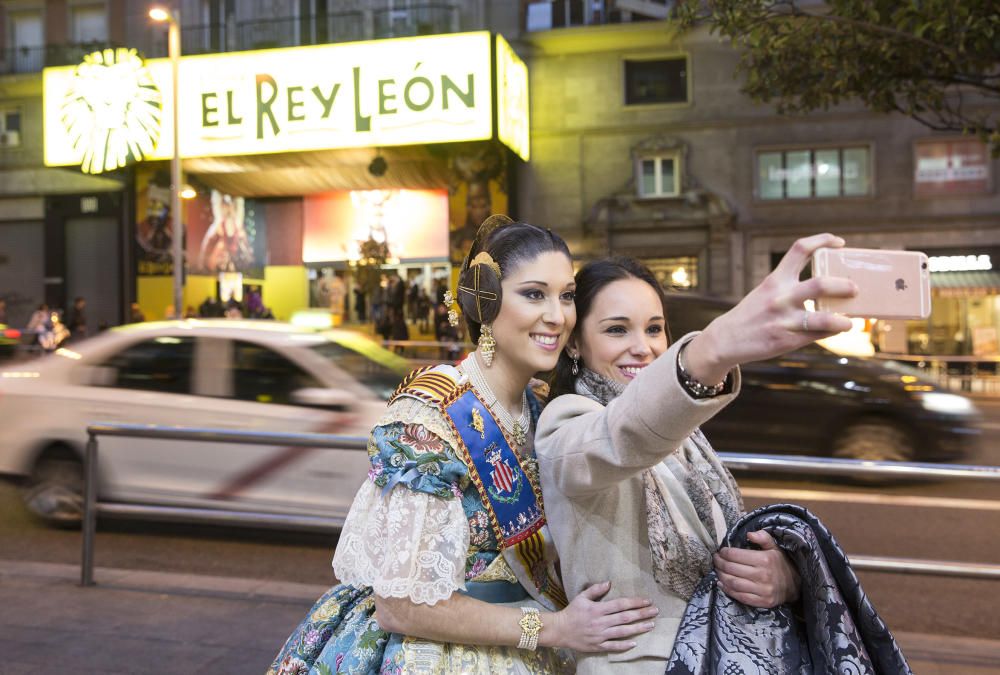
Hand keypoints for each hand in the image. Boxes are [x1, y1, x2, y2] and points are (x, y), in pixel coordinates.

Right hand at [544, 581, 657, 652]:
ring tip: (651, 625)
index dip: (635, 602)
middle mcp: (601, 622)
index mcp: (598, 609)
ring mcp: (600, 635)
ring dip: (638, 628)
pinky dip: (624, 645)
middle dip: (642, 614)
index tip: (647, 601)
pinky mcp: (598, 646)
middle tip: (655, 611)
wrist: (559, 630)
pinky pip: (613, 646)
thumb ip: (595, 590)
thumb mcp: (581, 597)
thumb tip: (609, 582)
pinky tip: (635, 643)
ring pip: (623, 632)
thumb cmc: (571, 612)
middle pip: (625, 617)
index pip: (620, 604)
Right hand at [684, 233, 857, 383]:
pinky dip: (830, 333)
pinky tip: (835, 331)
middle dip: (844, 286)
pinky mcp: (787, 341)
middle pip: (820, 284)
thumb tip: (828, 286)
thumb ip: (791, 286)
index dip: (823, 240)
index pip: (800, 249)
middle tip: (854, 289)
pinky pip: (817, 336)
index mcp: (775, 279)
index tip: (840, 243)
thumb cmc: (752, 313)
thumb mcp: (767, 291)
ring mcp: (784, 320)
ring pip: (823, 318)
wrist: (727, 339)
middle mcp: (780, 297)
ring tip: (849, 322)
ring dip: (842, 321)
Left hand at [713, 530, 800, 607]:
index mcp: (764, 560)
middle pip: (731, 569)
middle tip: (716, 560)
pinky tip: (721, 583)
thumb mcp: (775, 547)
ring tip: (717, 570)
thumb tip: (749, 534)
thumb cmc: (780, 563)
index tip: (720, 552)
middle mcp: (763, 575)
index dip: (724, 553)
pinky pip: (740, 597)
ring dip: (721, 576)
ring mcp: (762, 590)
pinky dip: (727, 590)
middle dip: (719, 563)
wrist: (795, 585)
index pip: (735, 555)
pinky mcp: (762, 602)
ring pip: (733, 583)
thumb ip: (763, 538)